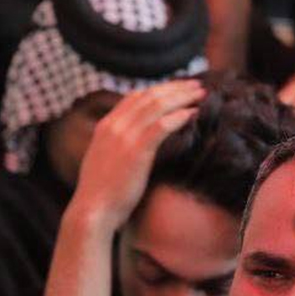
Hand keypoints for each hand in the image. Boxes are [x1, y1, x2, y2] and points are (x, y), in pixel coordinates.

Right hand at [71, 80, 205, 230]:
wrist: (93, 210)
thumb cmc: (104, 194)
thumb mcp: (109, 162)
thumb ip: (121, 147)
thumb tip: (139, 145)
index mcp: (106, 126)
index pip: (134, 97)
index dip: (159, 90)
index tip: (179, 89)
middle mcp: (113, 125)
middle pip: (148, 95)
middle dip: (175, 88)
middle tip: (196, 85)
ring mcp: (123, 136)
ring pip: (156, 106)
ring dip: (181, 97)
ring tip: (201, 94)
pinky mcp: (136, 150)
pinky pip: (161, 126)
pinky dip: (178, 117)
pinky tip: (193, 113)